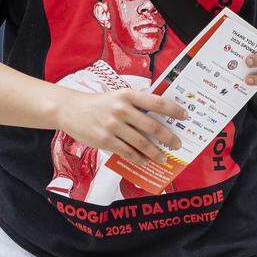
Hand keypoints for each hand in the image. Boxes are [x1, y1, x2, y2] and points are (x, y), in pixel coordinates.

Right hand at [59, 88, 187, 166]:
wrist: (71, 110)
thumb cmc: (100, 104)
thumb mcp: (118, 96)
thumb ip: (136, 105)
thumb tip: (160, 119)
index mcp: (128, 95)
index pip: (156, 102)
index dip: (173, 110)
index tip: (185, 116)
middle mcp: (121, 109)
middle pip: (152, 126)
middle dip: (168, 137)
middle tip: (177, 144)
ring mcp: (113, 125)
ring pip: (141, 143)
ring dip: (156, 152)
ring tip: (164, 158)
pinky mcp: (105, 140)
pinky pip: (127, 152)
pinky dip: (139, 159)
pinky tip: (145, 162)